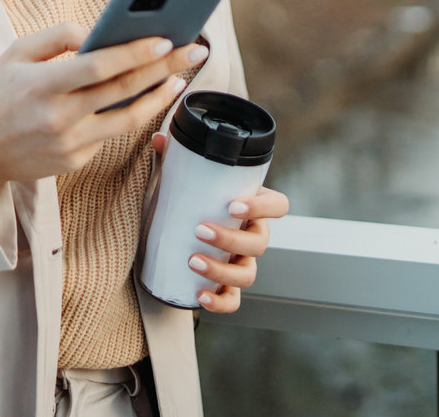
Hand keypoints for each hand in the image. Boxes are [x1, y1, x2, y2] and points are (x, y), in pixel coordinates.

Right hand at [0, 23, 204, 196]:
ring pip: (128, 120)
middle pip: (124, 91)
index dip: (136, 53)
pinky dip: (127, 114)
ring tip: (178, 78)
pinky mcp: (74, 162)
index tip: (166, 39)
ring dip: (159, 97)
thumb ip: (58, 36)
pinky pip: (109, 135)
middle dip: (165, 68)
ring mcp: (69, 145)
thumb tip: (98, 32)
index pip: (100, 67)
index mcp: (43, 86)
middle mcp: (59, 118)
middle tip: (194, 50)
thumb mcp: (17, 52)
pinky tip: (142, 98)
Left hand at [151, 132, 290, 312]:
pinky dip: (220, 302)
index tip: (233, 205)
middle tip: (200, 230)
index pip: (278, 206)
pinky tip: (200, 295)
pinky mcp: (228, 287)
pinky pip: (233, 301)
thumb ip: (177, 158)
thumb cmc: (195, 201)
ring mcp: (243, 264)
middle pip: (259, 243)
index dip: (262, 208)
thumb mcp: (188, 179)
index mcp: (254, 208)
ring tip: (193, 260)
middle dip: (230, 239)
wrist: (184, 232)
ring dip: (222, 270)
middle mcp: (254, 237)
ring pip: (247, 274)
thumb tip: (160, 138)